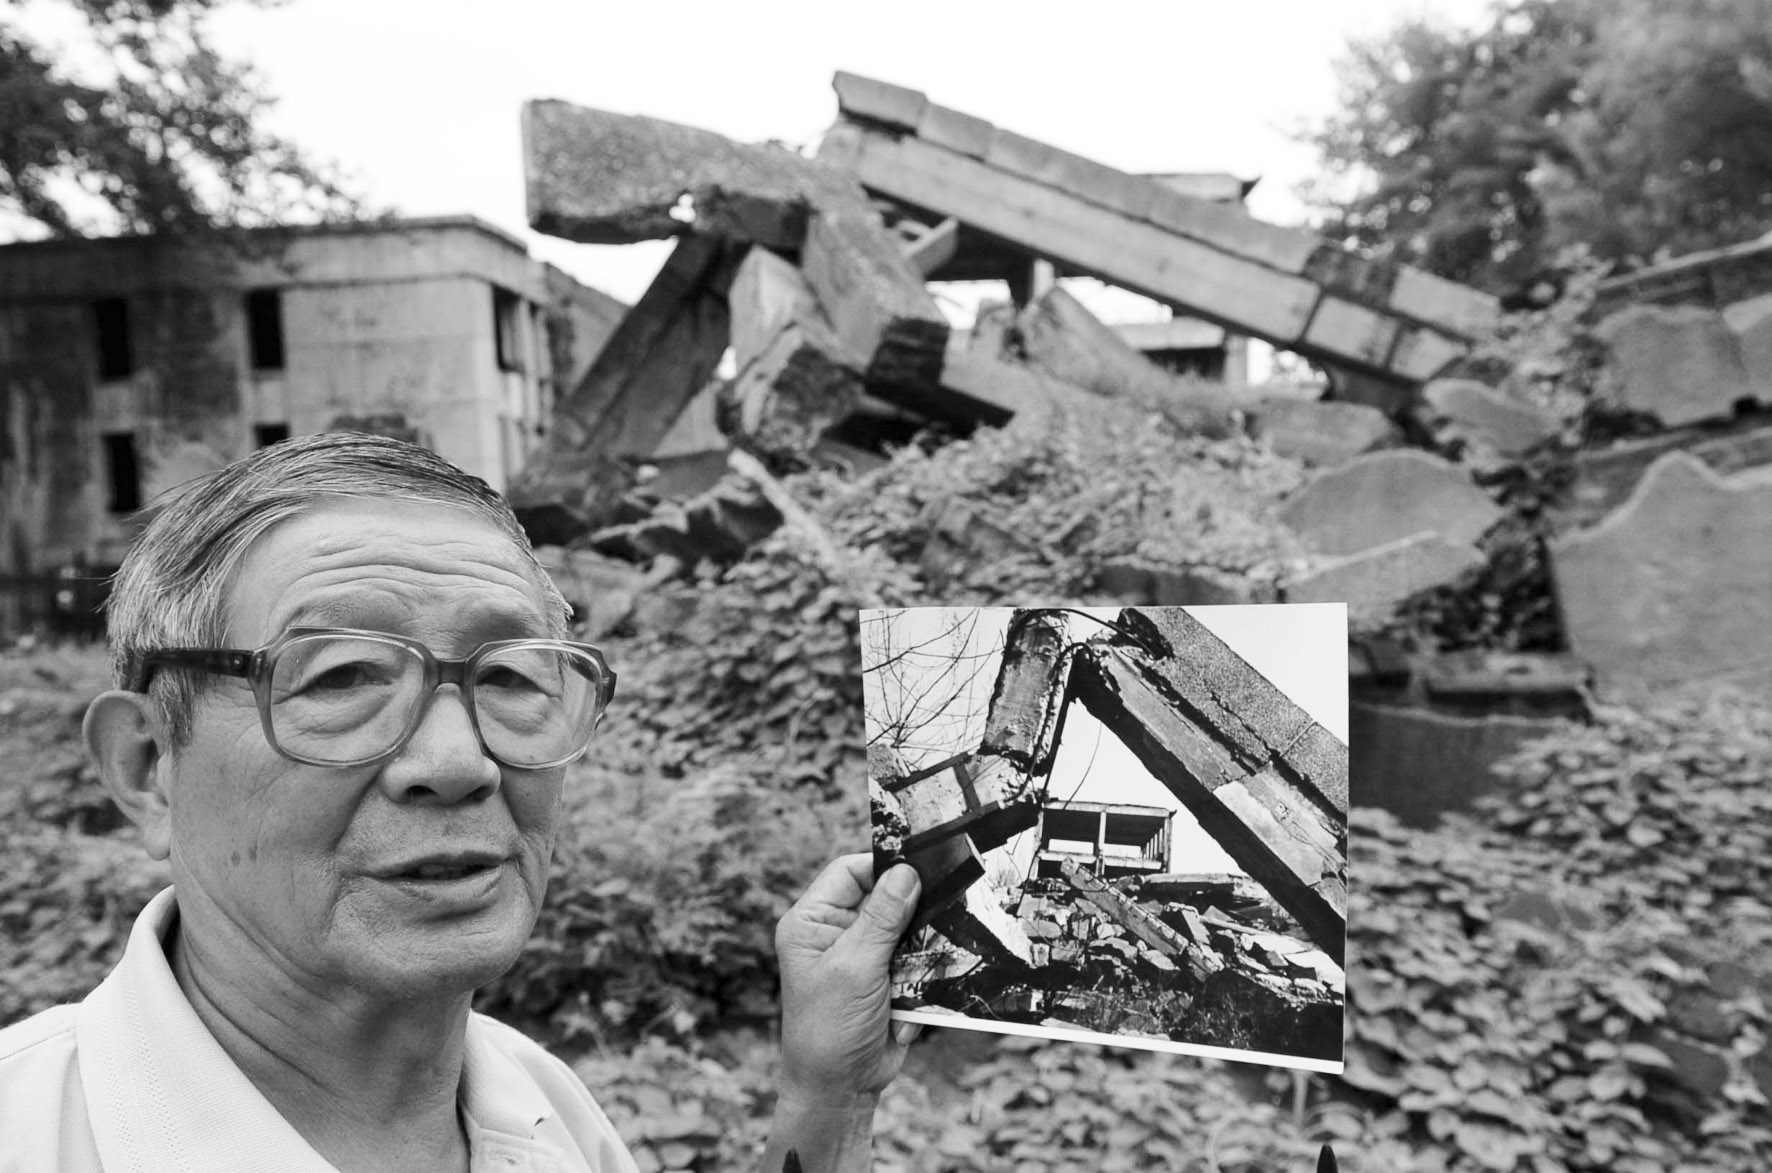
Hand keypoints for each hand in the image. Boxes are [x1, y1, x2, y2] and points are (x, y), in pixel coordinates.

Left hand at [773, 854, 920, 1100]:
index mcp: (812, 921)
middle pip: (884, 897)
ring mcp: (863, 956)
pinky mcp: (887, 979)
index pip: (850, 871)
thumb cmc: (829, 1028)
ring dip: (916, 953)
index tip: (921, 866)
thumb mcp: (854, 967)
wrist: (840, 1090)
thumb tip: (907, 872)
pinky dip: (919, 980)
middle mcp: (836, 932)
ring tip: (911, 977)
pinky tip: (903, 1009)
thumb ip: (882, 918)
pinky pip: (917, 962)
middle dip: (909, 914)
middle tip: (934, 917)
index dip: (883, 866)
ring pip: (907, 930)